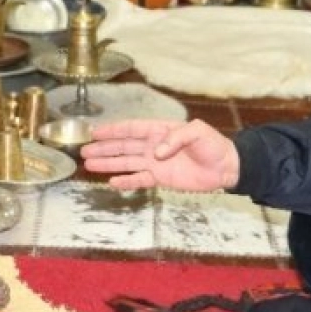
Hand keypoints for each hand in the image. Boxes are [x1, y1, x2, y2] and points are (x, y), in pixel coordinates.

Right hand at [81, 119, 239, 191]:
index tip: (94, 132)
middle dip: (103, 148)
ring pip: (127, 162)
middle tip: (84, 151)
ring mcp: (156, 163)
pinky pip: (139, 179)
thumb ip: (176, 138)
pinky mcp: (161, 178)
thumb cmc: (213, 145)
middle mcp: (153, 145)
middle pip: (123, 146)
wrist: (226, 167)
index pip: (131, 129)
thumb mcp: (198, 132)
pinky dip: (126, 181)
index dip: (112, 130)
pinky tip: (112, 182)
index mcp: (160, 130)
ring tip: (89, 164)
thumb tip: (156, 153)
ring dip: (108, 163)